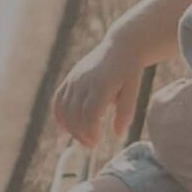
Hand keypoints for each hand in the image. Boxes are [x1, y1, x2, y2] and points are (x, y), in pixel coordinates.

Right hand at [49, 34, 145, 149]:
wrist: (120, 46)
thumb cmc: (129, 70)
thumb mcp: (133, 90)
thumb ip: (126, 112)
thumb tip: (117, 135)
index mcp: (101, 84)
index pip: (89, 113)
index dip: (90, 130)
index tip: (98, 141)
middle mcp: (84, 81)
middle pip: (75, 114)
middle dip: (81, 133)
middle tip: (92, 144)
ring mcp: (74, 79)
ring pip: (64, 109)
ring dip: (71, 128)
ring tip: (83, 138)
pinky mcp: (69, 79)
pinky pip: (58, 100)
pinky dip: (60, 116)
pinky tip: (68, 127)